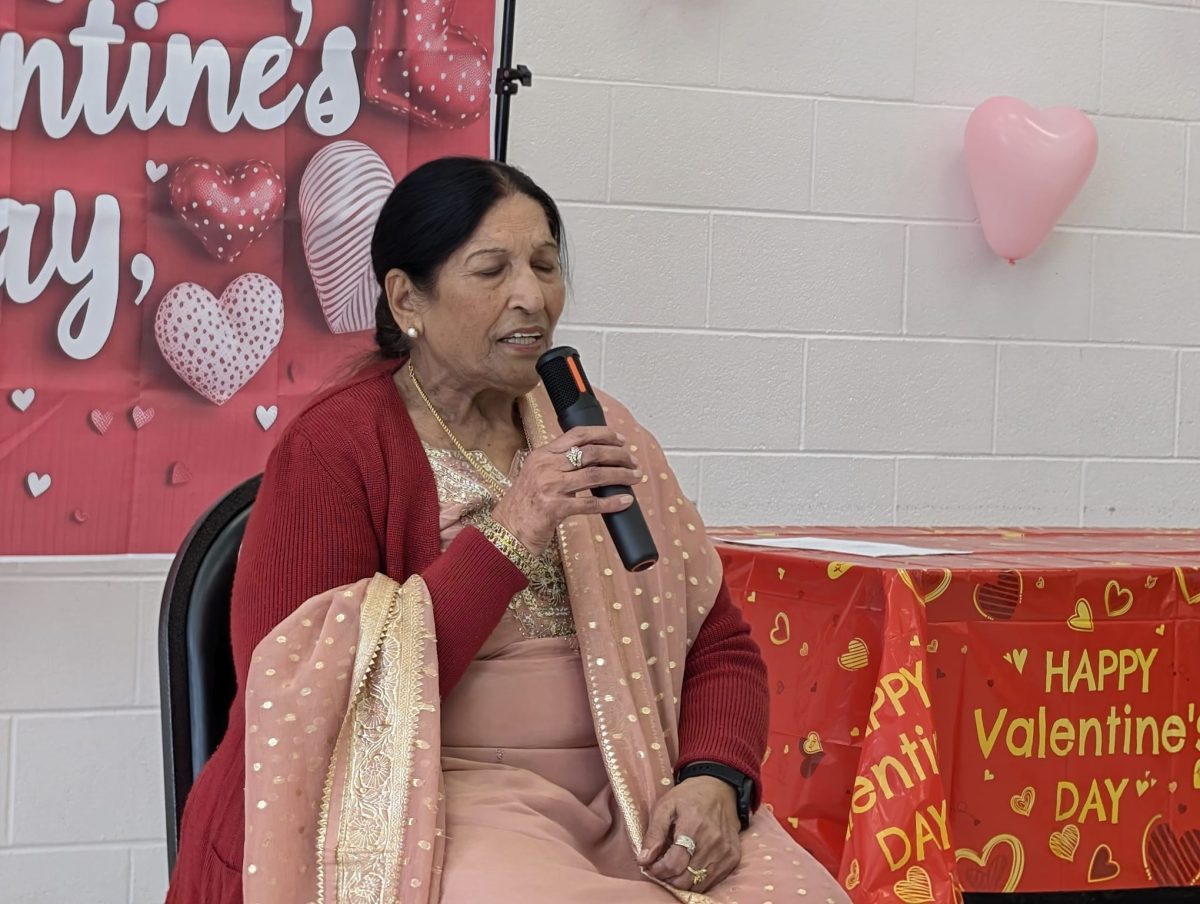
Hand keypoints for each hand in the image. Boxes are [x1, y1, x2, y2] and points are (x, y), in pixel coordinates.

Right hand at [490, 426, 640, 553]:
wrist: (507, 531)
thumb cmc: (525, 506)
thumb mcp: (537, 476)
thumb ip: (558, 465)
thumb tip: (594, 461)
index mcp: (542, 454)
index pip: (577, 435)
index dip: (603, 434)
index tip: (621, 439)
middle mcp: (545, 466)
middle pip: (591, 452)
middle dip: (618, 455)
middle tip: (633, 461)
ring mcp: (550, 487)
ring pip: (595, 475)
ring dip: (620, 475)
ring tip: (635, 476)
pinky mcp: (555, 508)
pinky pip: (590, 503)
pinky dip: (612, 502)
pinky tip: (625, 500)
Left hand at [637, 776, 741, 893]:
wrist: (719, 789)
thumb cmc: (689, 796)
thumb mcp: (665, 806)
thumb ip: (654, 834)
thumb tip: (643, 859)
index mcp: (693, 827)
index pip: (674, 864)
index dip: (657, 870)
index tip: (649, 865)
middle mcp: (713, 842)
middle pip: (685, 879)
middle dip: (667, 878)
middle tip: (660, 866)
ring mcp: (725, 852)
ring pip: (697, 884)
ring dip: (681, 880)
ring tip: (674, 866)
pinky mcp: (733, 858)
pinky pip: (711, 881)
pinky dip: (697, 879)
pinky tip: (689, 865)